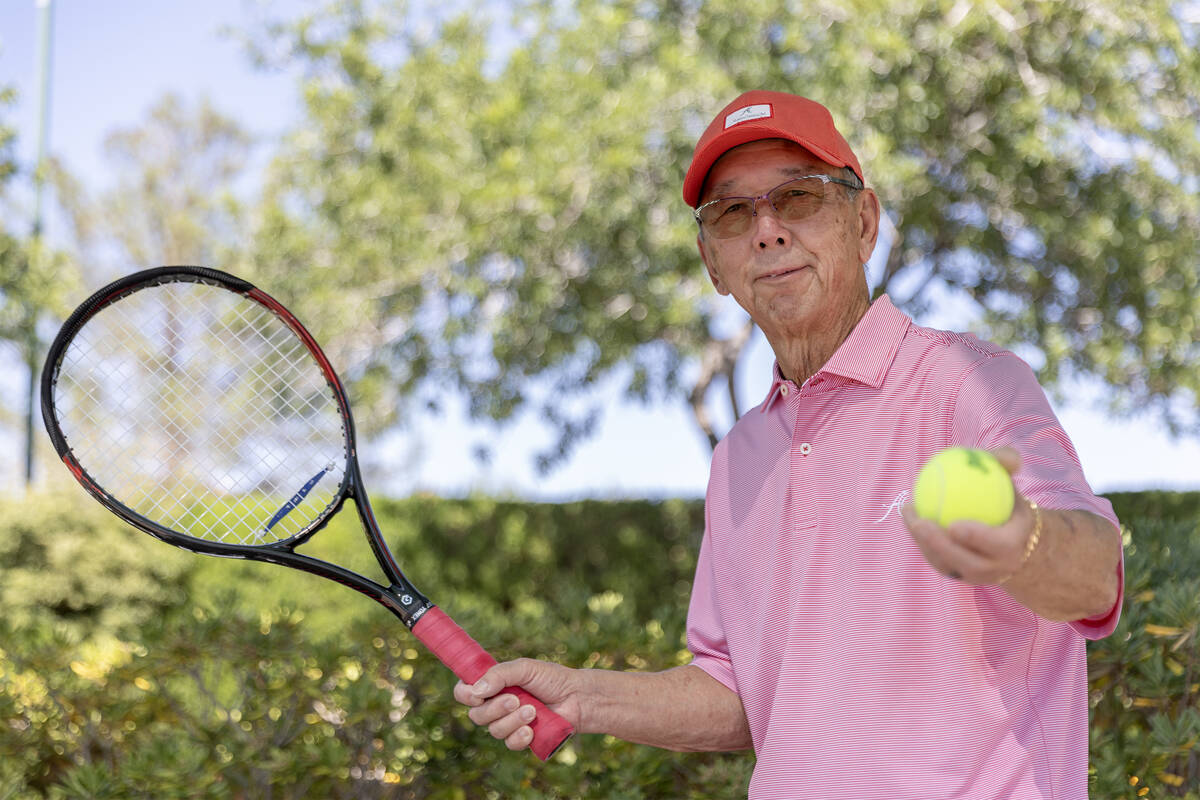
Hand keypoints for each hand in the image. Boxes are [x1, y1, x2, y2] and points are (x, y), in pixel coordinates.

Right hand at [452, 658, 581, 751]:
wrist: (578, 697)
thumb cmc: (552, 679)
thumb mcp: (525, 668)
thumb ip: (500, 675)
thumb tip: (476, 690)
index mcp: (493, 685)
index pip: (464, 692)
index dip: (465, 695)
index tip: (477, 695)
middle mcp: (497, 705)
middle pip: (476, 715)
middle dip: (495, 709)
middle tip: (516, 700)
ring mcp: (508, 723)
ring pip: (493, 730)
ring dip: (512, 721)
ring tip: (533, 710)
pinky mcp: (522, 738)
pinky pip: (509, 744)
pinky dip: (519, 737)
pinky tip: (532, 729)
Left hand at [901, 446, 1033, 584]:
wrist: (1011, 538)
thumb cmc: (1007, 502)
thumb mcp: (1009, 482)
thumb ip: (1006, 465)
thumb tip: (1008, 460)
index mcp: (1014, 546)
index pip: (998, 546)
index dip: (976, 538)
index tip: (954, 525)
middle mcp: (995, 567)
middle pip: (967, 562)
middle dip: (941, 546)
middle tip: (921, 523)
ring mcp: (973, 575)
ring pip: (945, 564)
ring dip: (923, 542)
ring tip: (909, 514)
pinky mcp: (956, 574)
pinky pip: (935, 560)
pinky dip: (920, 540)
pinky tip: (908, 515)